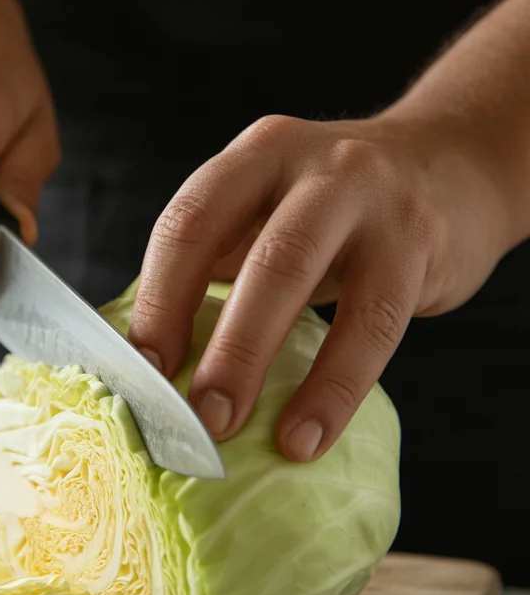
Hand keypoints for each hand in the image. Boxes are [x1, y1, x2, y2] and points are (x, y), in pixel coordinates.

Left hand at [129, 112, 515, 461]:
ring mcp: (370, 199)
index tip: (141, 370)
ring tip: (234, 430)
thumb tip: (146, 359)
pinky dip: (334, 390)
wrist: (453, 166)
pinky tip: (308, 436)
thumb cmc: (338, 212)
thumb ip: (219, 262)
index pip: (189, 224)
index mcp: (255, 158)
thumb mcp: (274, 210)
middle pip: (253, 256)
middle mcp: (312, 166)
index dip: (159, 299)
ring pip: (305, 280)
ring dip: (261, 363)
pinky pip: (373, 326)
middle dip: (216, 343)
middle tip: (189, 415)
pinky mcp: (419, 242)